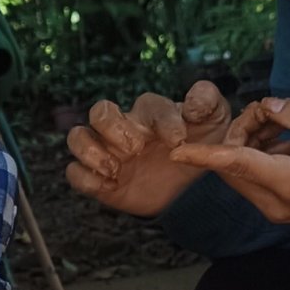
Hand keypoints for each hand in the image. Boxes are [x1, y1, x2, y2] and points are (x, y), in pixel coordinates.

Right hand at [66, 81, 231, 217]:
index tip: (179, 142)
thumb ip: (208, 102)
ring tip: (115, 169)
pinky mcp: (99, 180)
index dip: (163, 122)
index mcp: (150, 112)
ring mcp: (108, 152)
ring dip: (91, 152)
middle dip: (114, 129)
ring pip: (77, 137)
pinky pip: (74, 173)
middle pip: (99, 111)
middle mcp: (123, 127)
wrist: (191, 187)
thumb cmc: (201, 146)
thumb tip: (192, 105)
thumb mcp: (215, 121)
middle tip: (136, 150)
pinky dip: (87, 179)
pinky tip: (112, 186)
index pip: (147, 104)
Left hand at [168, 98, 289, 227]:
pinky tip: (288, 141)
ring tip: (284, 125)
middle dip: (240, 133)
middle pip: (233, 165)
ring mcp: (273, 209)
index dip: (205, 155)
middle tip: (270, 114)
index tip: (177, 152)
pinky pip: (254, 179)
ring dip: (251, 143)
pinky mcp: (277, 209)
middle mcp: (273, 201)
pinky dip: (260, 156)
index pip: (236, 165)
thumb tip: (268, 106)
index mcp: (288, 182)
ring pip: (242, 172)